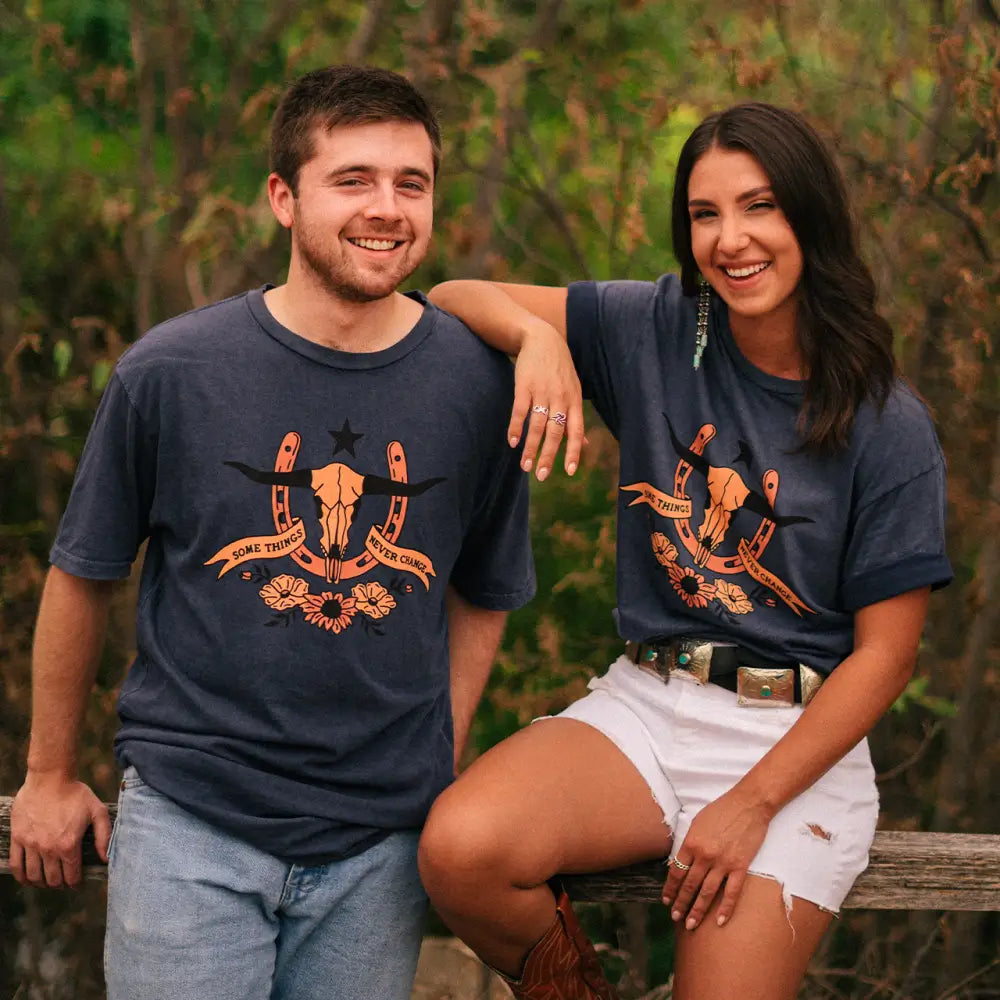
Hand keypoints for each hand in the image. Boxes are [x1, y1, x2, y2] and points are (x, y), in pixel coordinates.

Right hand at [9, 774, 111, 887]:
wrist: (50, 778)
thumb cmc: (76, 793)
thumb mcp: (97, 811)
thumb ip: (104, 836)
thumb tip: (106, 859)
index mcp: (69, 844)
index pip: (71, 875)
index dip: (75, 883)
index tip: (76, 884)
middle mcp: (49, 848)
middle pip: (52, 879)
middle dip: (60, 885)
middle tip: (63, 882)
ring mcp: (31, 844)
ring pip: (34, 875)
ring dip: (41, 883)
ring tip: (47, 881)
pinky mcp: (18, 838)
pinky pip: (16, 864)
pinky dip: (21, 876)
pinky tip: (27, 878)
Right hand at [508, 321, 584, 480]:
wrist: (542, 338)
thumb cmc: (559, 369)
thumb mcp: (574, 390)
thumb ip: (576, 418)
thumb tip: (585, 444)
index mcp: (574, 401)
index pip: (576, 430)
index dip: (573, 451)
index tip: (569, 471)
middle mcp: (560, 397)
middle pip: (555, 431)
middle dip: (548, 456)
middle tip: (541, 476)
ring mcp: (542, 391)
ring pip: (537, 425)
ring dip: (530, 447)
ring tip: (524, 466)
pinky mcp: (524, 385)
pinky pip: (520, 410)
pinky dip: (516, 427)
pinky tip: (512, 442)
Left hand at [661, 788, 773, 929]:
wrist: (748, 804)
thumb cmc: (721, 809)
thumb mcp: (697, 822)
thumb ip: (688, 843)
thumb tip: (679, 863)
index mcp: (691, 843)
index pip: (676, 872)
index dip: (670, 888)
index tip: (666, 899)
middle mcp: (704, 856)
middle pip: (689, 885)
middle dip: (680, 903)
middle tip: (674, 917)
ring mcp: (723, 863)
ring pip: (707, 893)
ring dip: (697, 910)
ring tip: (690, 924)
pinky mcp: (740, 867)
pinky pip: (731, 893)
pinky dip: (725, 909)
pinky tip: (720, 921)